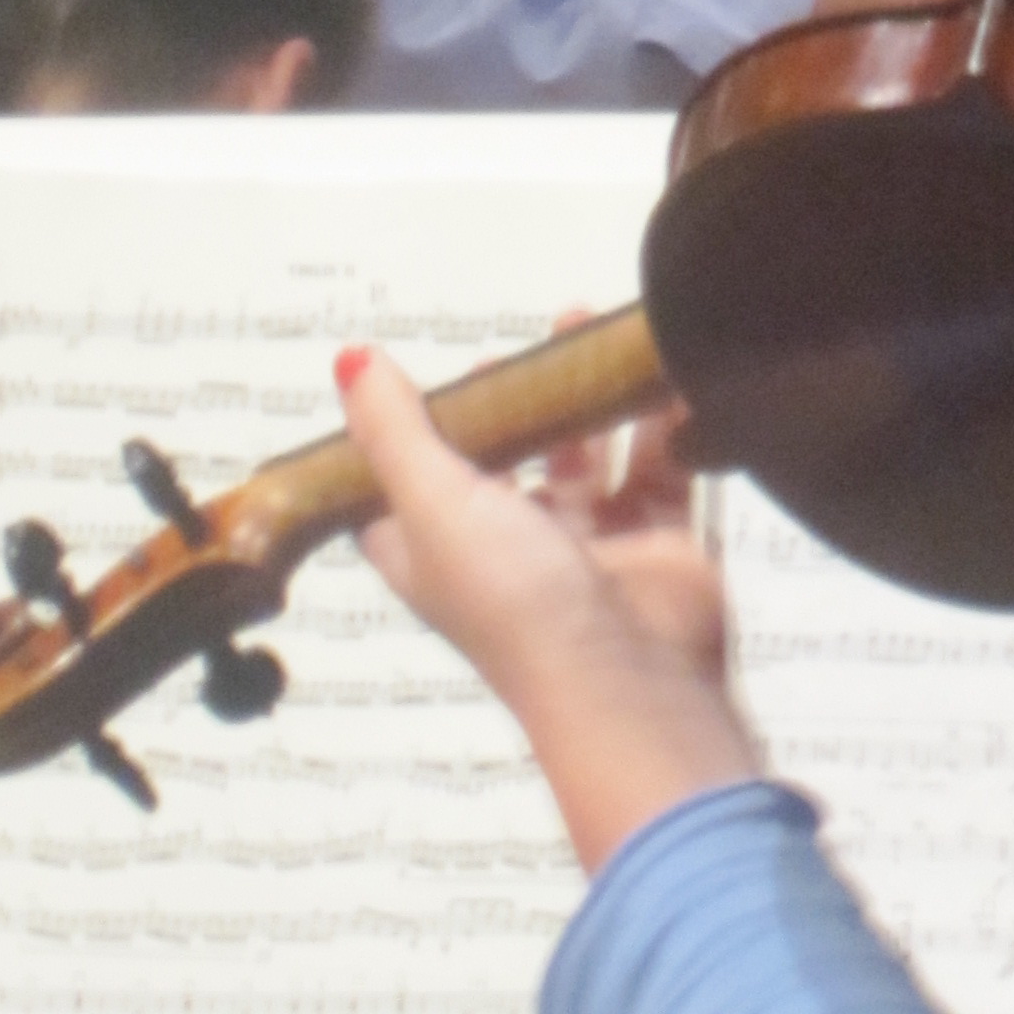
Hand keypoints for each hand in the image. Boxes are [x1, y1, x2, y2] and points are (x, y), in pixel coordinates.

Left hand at [337, 345, 760, 870]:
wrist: (634, 685)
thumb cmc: (517, 606)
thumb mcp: (434, 505)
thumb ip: (396, 430)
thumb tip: (348, 361)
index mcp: (436, 555)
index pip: (399, 493)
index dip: (403, 437)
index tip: (418, 379)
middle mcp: (505, 553)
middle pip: (499, 464)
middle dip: (514, 401)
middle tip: (530, 345)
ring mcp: (585, 550)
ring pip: (583, 457)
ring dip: (586, 397)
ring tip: (588, 328)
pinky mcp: (654, 543)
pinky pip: (659, 469)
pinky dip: (664, 421)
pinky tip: (665, 370)